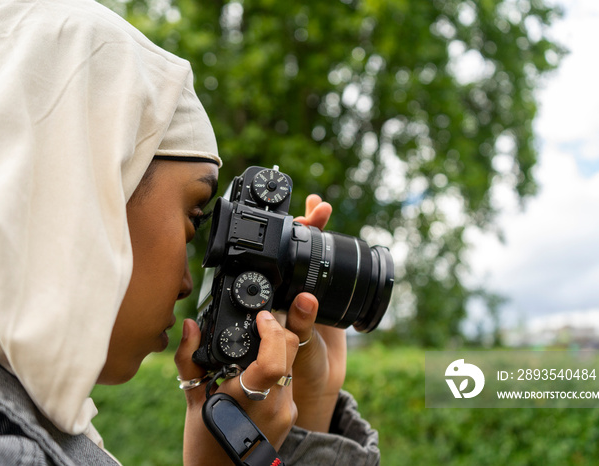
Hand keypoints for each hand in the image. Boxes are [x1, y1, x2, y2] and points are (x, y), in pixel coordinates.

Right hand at [175, 312, 298, 465]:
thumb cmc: (204, 443)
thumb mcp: (193, 400)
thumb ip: (189, 358)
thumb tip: (191, 325)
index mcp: (247, 398)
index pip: (274, 359)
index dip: (272, 331)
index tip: (260, 317)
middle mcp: (273, 404)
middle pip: (291, 351)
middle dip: (277, 330)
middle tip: (259, 323)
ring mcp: (286, 411)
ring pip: (292, 364)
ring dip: (277, 350)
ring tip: (253, 351)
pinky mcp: (291, 415)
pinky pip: (289, 382)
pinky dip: (277, 370)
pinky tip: (256, 376)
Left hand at [288, 194, 345, 431]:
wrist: (318, 383)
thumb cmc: (297, 370)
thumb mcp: (295, 350)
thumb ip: (300, 325)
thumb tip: (306, 299)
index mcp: (270, 303)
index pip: (273, 265)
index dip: (283, 243)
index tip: (296, 222)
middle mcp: (284, 293)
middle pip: (292, 252)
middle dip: (303, 227)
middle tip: (316, 209)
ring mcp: (303, 292)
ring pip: (308, 255)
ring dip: (315, 229)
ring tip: (319, 207)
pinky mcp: (323, 296)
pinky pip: (326, 268)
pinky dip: (328, 246)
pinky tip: (325, 223)